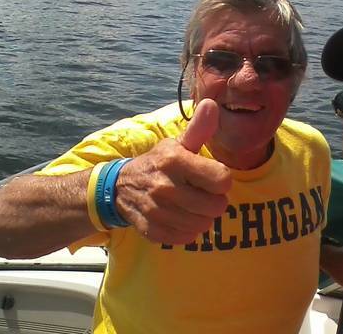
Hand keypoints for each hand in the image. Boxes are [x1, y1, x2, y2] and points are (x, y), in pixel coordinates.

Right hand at [114, 99, 231, 244]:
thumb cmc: (159, 163)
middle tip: (202, 193)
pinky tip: (180, 217)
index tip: (211, 176)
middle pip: (217, 206)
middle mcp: (165, 186)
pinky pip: (187, 238)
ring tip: (191, 205)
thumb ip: (198, 128)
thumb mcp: (177, 144)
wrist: (120, 188)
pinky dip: (188, 230)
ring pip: (204, 224)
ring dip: (202, 216)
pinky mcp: (152, 230)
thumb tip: (211, 104)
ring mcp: (157, 211)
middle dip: (214, 200)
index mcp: (175, 161)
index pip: (222, 180)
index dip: (221, 179)